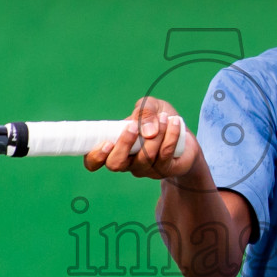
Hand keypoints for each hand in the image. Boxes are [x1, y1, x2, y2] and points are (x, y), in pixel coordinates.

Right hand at [82, 96, 197, 179]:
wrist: (183, 134)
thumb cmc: (158, 120)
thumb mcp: (150, 107)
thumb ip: (143, 110)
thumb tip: (146, 131)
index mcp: (114, 148)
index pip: (93, 162)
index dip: (95, 156)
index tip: (107, 142)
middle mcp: (127, 162)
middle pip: (115, 164)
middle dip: (124, 144)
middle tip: (134, 126)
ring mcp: (145, 169)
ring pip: (145, 157)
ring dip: (155, 134)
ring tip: (163, 117)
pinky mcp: (164, 169)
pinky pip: (165, 154)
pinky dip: (171, 135)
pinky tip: (175, 122)